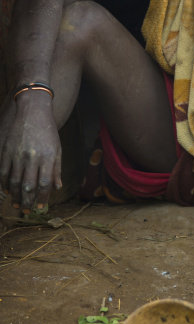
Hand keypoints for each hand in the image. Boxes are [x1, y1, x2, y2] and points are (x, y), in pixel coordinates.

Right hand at [0, 95, 61, 212]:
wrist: (32, 112)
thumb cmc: (48, 131)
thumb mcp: (57, 148)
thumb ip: (56, 169)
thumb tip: (57, 187)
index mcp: (47, 157)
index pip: (45, 183)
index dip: (43, 197)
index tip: (42, 206)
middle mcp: (32, 157)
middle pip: (28, 185)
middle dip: (27, 201)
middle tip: (27, 211)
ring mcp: (17, 154)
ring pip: (14, 181)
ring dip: (15, 196)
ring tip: (16, 205)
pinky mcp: (6, 151)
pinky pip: (4, 171)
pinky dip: (5, 183)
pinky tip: (8, 191)